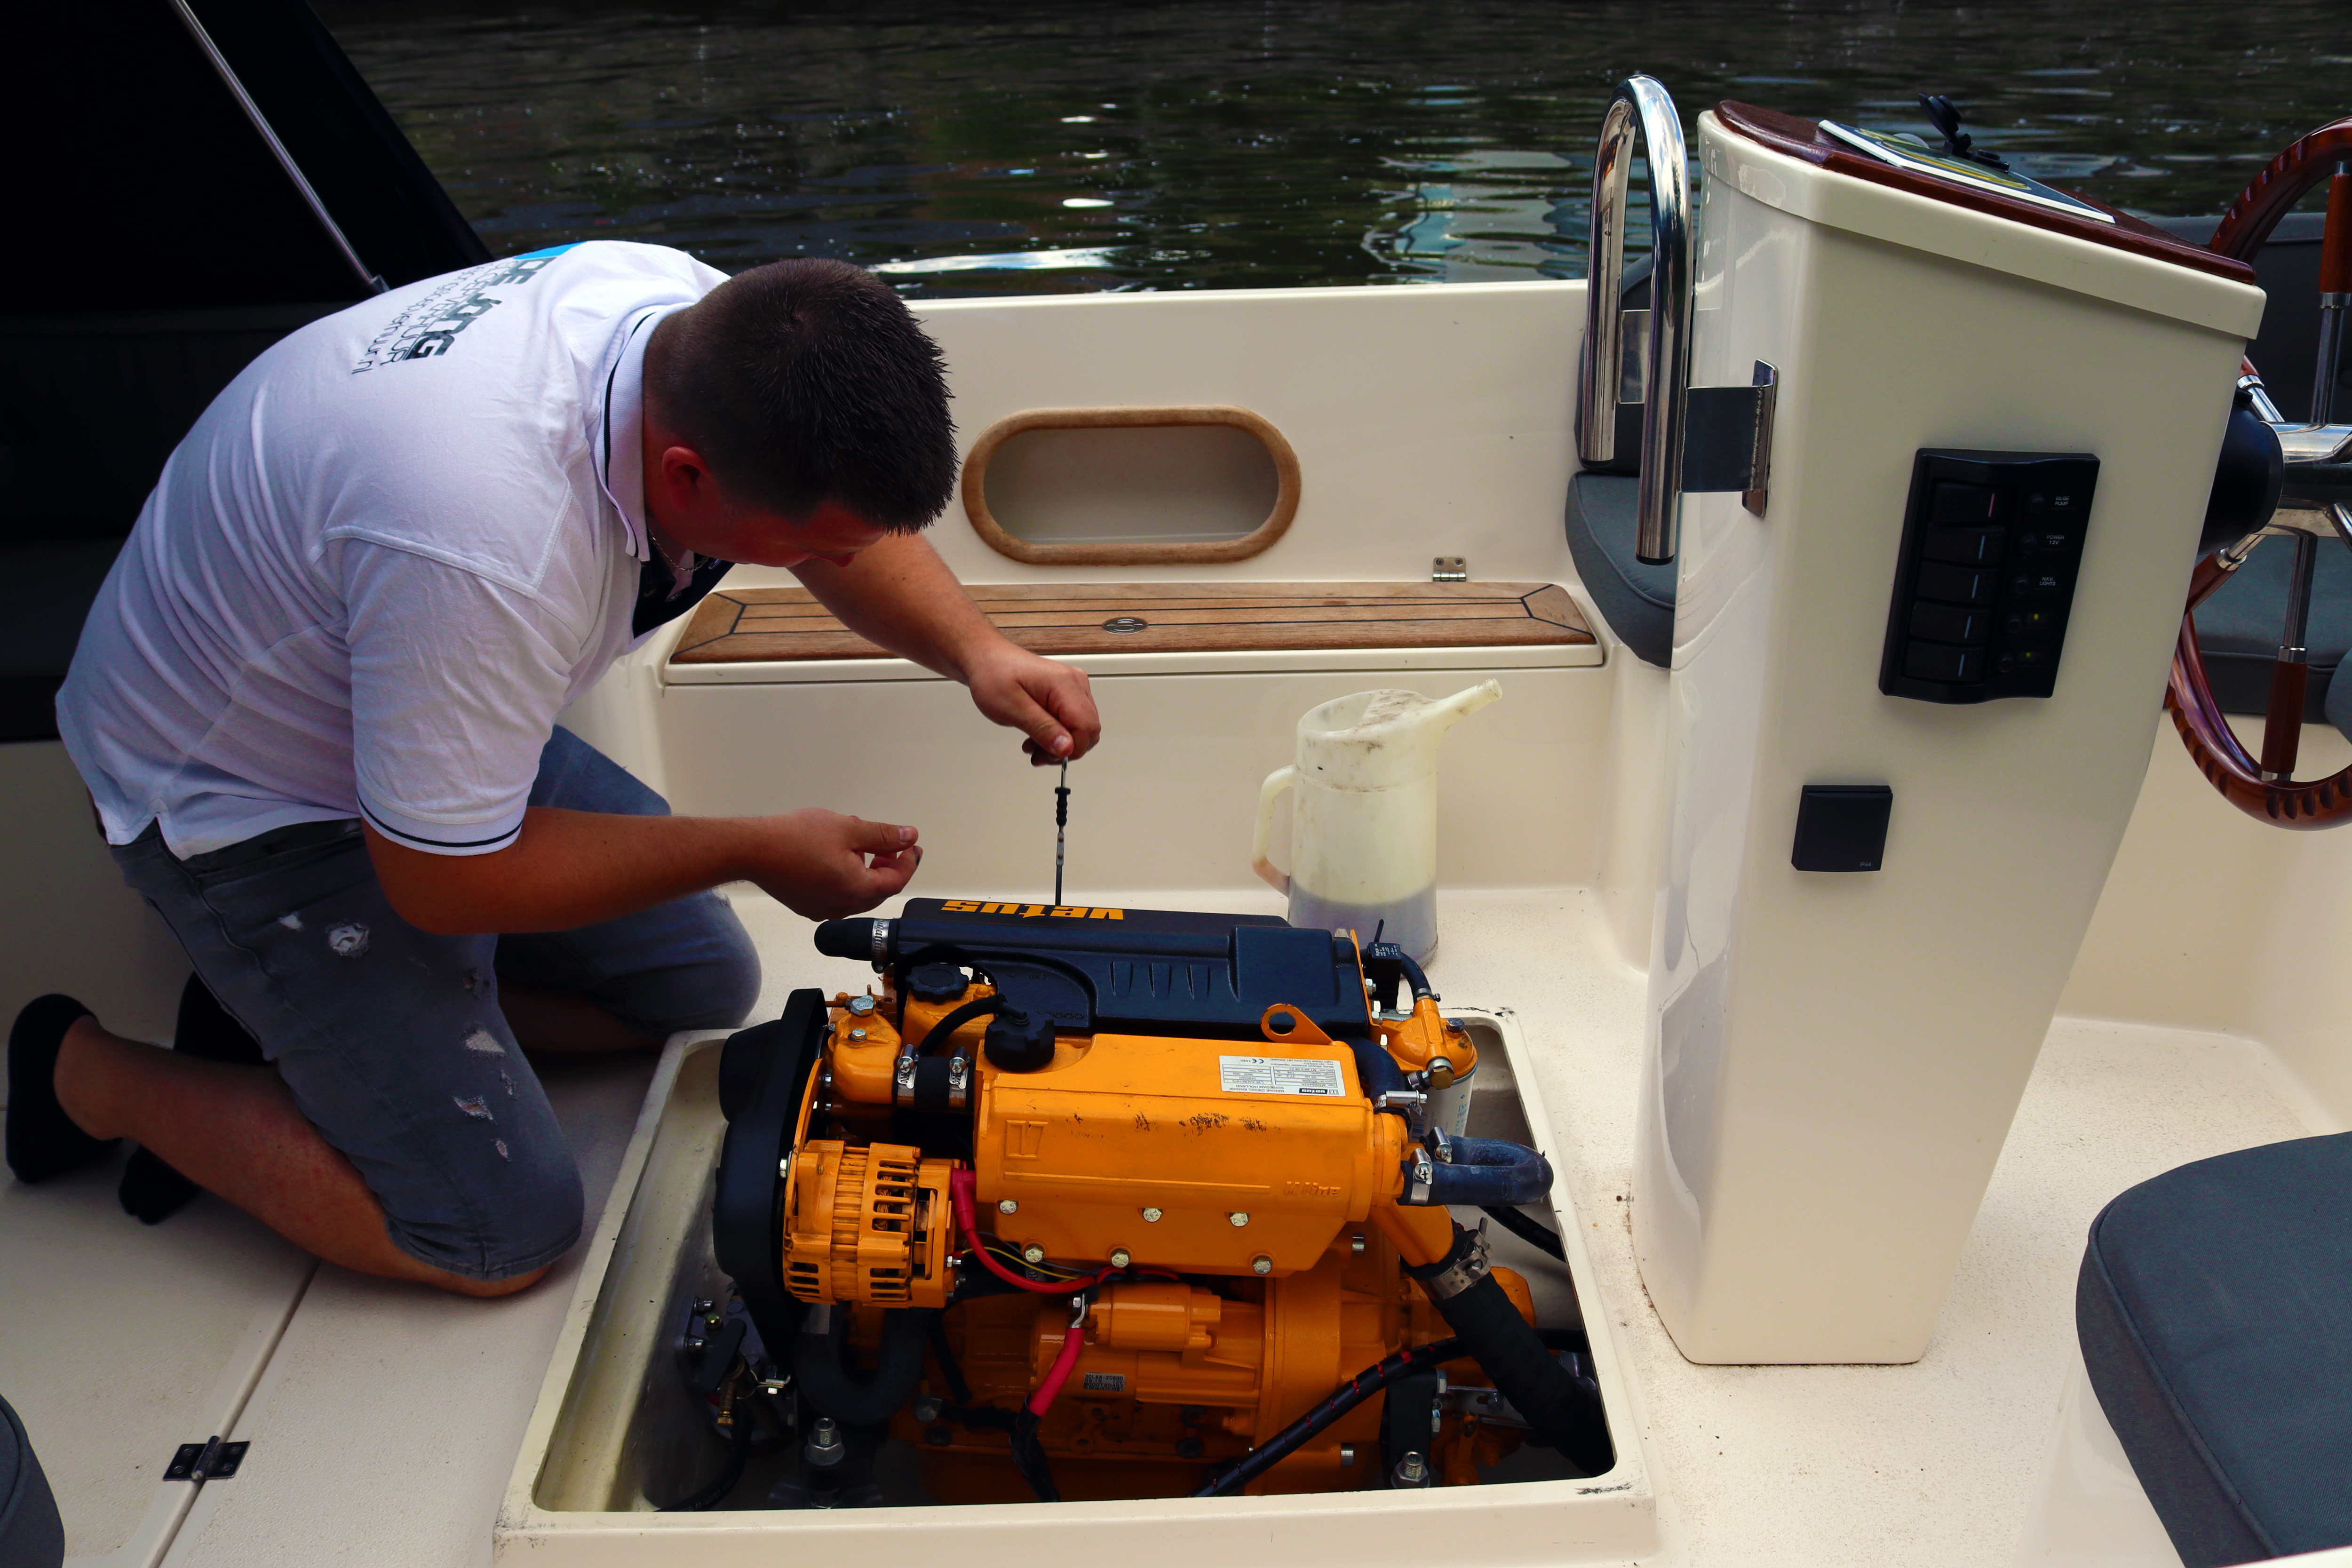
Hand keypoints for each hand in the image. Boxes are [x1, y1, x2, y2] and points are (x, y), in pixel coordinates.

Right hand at [742, 810, 922, 918]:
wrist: (752, 850)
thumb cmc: (795, 838)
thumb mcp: (848, 828)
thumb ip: (883, 835)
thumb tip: (908, 837)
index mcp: (857, 889)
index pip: (896, 881)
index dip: (908, 862)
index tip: (912, 845)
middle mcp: (842, 907)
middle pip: (878, 891)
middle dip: (889, 868)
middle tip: (892, 846)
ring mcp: (822, 910)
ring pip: (858, 895)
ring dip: (867, 873)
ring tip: (863, 847)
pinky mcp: (807, 906)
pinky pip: (837, 896)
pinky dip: (847, 879)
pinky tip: (839, 858)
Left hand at [963, 640, 1101, 765]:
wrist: (986, 659)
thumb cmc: (994, 675)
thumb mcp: (1012, 707)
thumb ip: (1041, 728)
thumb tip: (1066, 748)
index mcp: (1064, 684)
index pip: (1086, 726)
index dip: (1070, 749)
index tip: (1046, 755)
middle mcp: (1075, 683)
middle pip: (1089, 729)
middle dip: (1065, 749)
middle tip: (1038, 755)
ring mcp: (1073, 687)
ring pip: (1082, 728)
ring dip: (1060, 744)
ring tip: (1033, 747)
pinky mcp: (1067, 692)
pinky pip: (1073, 721)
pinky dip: (1058, 735)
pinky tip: (1038, 736)